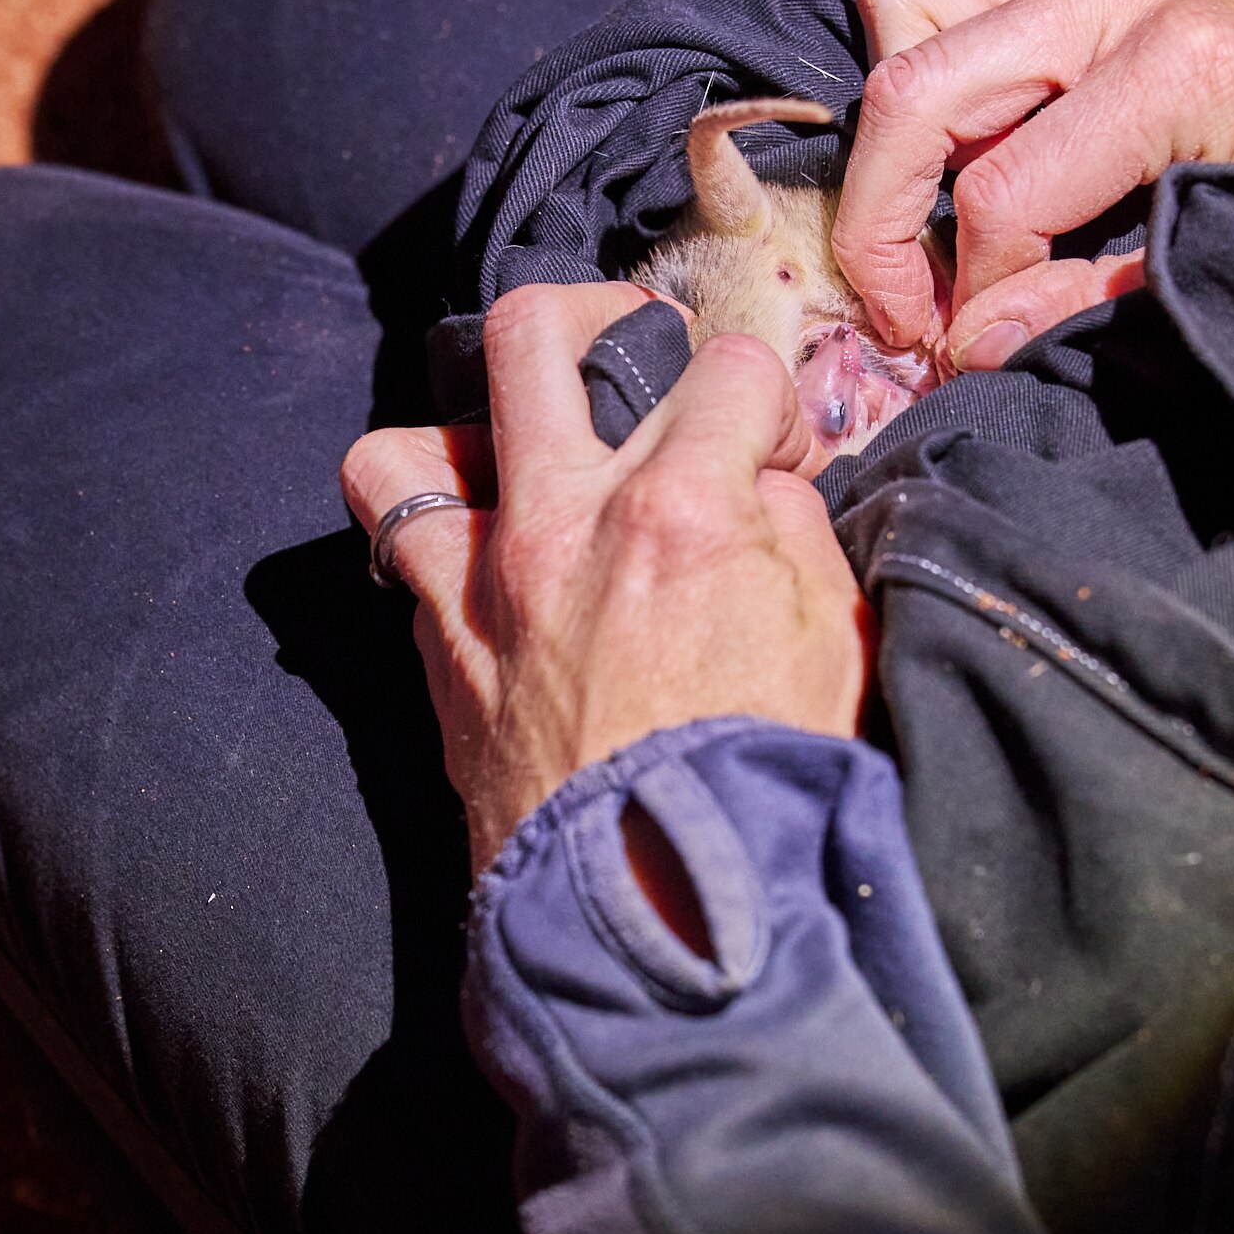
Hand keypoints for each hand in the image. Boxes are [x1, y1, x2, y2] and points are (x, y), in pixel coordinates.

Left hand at [340, 282, 869, 872]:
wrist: (666, 915)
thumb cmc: (767, 784)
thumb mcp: (840, 638)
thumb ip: (794, 531)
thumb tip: (758, 483)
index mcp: (686, 509)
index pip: (732, 369)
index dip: (768, 403)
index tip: (776, 458)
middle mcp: (569, 519)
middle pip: (541, 328)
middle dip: (603, 317)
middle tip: (641, 362)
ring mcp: (487, 580)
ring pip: (421, 433)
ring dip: (473, 428)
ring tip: (526, 453)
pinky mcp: (441, 645)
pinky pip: (393, 534)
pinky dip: (430, 519)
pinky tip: (483, 542)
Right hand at [834, 0, 1233, 370]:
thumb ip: (1096, 302)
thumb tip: (967, 342)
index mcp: (1180, 67)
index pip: (1000, 194)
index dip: (968, 293)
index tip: (967, 347)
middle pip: (915, 94)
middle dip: (881, 221)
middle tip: (900, 308)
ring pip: (903, 15)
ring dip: (893, 131)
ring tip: (927, 215)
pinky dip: (922, 70)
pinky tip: (963, 148)